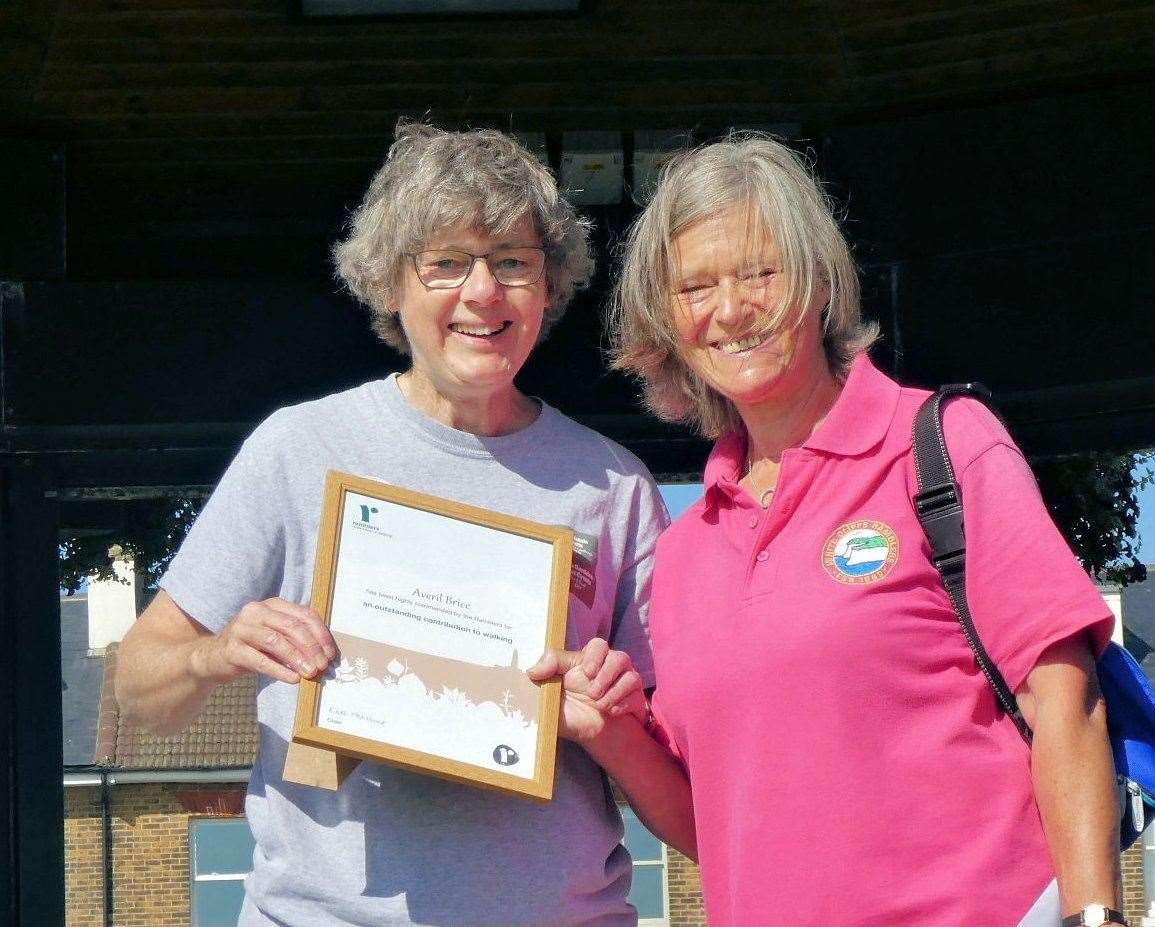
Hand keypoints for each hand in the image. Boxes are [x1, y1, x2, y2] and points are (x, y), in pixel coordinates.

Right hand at [193, 598, 336, 684]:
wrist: (213, 658)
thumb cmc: (252, 647)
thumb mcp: (276, 637)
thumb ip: (297, 638)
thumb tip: (325, 654)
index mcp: (272, 604)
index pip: (304, 615)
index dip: (321, 634)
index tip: (331, 653)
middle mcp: (255, 611)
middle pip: (292, 627)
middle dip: (311, 647)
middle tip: (322, 665)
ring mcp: (241, 628)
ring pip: (277, 641)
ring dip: (297, 658)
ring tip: (310, 673)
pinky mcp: (231, 649)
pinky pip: (260, 660)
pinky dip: (279, 670)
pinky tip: (293, 679)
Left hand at [527, 638, 646, 743]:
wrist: (590, 735)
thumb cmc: (569, 710)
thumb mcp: (552, 692)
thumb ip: (545, 675)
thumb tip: (532, 671)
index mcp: (589, 661)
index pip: (598, 645)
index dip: (594, 657)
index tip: (586, 673)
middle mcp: (610, 667)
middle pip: (619, 657)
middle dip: (605, 676)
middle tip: (592, 693)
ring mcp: (625, 681)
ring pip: (631, 675)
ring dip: (613, 692)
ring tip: (599, 705)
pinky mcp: (636, 697)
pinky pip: (635, 694)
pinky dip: (622, 704)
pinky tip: (611, 712)